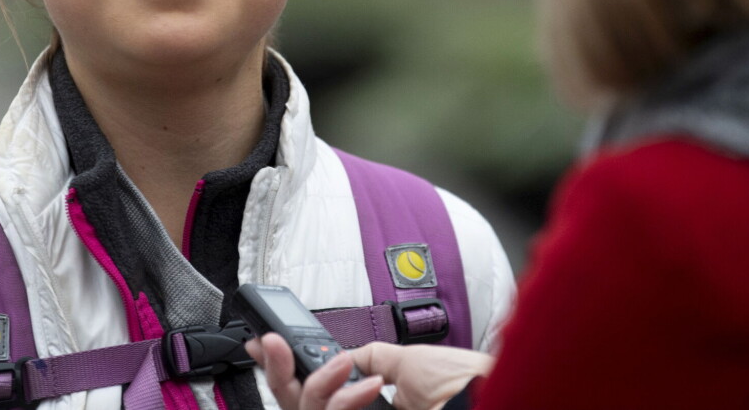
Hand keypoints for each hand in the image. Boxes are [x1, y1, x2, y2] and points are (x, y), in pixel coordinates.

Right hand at [246, 335, 493, 409]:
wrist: (485, 401)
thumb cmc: (463, 385)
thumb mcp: (405, 362)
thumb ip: (367, 358)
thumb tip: (340, 355)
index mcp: (370, 402)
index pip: (315, 390)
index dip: (285, 368)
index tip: (263, 345)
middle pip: (298, 404)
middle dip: (279, 372)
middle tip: (270, 345)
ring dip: (318, 385)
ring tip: (342, 370)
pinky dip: (341, 402)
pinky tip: (369, 390)